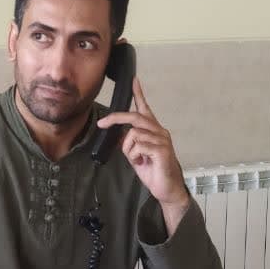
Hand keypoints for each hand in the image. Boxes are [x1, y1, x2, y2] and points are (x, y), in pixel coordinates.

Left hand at [96, 77, 191, 227]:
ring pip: (134, 134)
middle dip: (116, 118)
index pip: (145, 108)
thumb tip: (117, 134)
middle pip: (135, 116)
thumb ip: (128, 143)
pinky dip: (134, 156)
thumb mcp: (135, 155)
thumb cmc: (154, 171)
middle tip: (102, 124)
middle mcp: (159, 131)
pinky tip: (142, 162)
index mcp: (153, 130)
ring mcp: (162, 140)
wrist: (167, 189)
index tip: (134, 80)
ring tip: (137, 159)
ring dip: (128, 149)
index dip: (139, 94)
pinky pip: (139, 146)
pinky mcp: (162, 150)